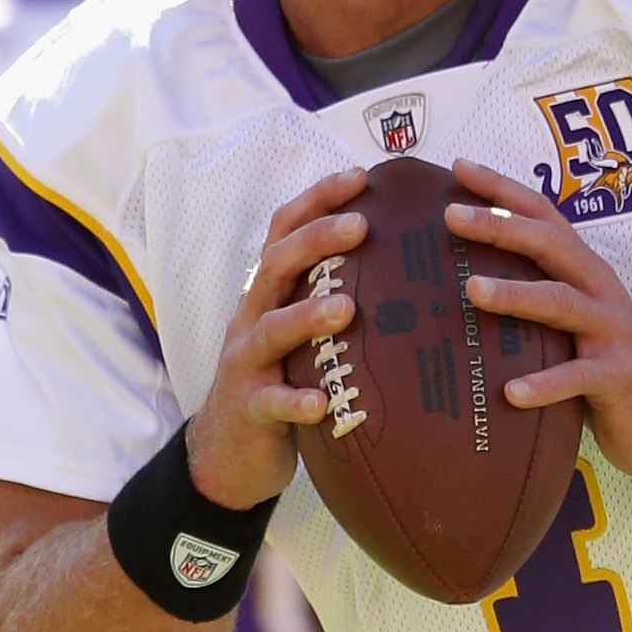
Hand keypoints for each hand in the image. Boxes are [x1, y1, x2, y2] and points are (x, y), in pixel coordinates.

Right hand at [185, 172, 366, 507]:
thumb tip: (403, 269)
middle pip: (275, 266)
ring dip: (307, 317)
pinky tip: (321, 403)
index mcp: (268, 294)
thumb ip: (331, 300)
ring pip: (270, 331)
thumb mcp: (301, 336)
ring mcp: (246, 363)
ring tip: (346, 309)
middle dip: (315, 241)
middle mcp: (251, 318)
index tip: (360, 177)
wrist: (228, 455)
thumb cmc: (281, 384)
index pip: (284, 231)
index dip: (316, 200)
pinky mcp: (249, 409)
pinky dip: (296, 401)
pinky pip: (271, 402)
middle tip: (360, 226)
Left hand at [448, 166, 631, 486]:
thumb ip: (533, 301)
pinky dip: (545, 384)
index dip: (504, 190)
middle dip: (501, 226)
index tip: (460, 166)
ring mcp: (612, 331)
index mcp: (584, 271)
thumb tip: (458, 286)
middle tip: (452, 216)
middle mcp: (599, 290)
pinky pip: (578, 376)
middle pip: (550, 245)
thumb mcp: (570, 323)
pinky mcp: (618, 375)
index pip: (543, 216)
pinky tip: (512, 393)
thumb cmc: (603, 365)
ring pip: (561, 303)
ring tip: (473, 291)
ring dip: (516, 295)